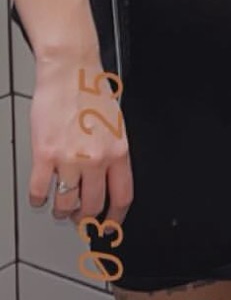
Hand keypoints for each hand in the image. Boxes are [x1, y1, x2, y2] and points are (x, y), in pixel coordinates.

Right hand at [29, 54, 131, 227]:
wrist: (70, 71)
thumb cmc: (91, 92)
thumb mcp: (116, 125)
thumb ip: (112, 154)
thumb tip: (106, 182)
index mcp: (119, 151)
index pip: (122, 197)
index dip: (114, 220)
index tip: (108, 227)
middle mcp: (97, 158)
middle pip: (91, 207)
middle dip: (83, 218)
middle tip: (77, 217)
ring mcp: (70, 158)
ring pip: (64, 205)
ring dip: (60, 210)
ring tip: (59, 203)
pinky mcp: (45, 155)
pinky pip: (40, 193)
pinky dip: (39, 199)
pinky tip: (41, 192)